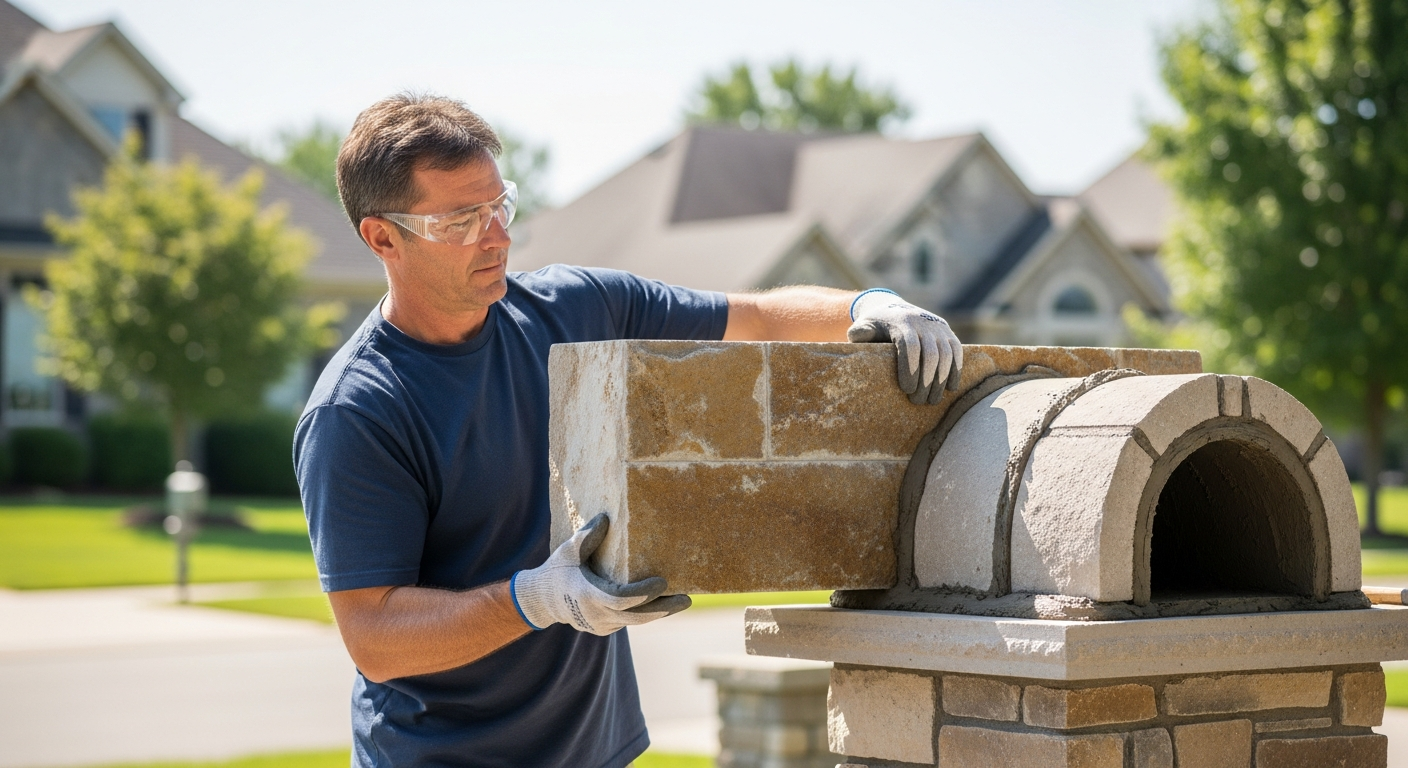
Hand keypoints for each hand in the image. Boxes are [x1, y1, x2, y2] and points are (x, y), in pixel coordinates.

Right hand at [511, 514, 690, 634]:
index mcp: (590, 596)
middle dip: (664, 609)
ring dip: (658, 611)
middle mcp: (598, 615)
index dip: (644, 593)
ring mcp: (602, 625)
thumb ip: (587, 536)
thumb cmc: (556, 572)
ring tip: (681, 599)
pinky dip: (644, 612)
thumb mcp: (568, 551)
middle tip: (687, 599)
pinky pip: (629, 621)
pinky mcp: (604, 629)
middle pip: (638, 617)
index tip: (663, 582)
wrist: (541, 601)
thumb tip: (606, 518)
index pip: (623, 599)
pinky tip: (661, 602)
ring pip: (636, 621)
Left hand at [847, 290, 963, 404]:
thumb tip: (858, 341)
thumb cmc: (876, 324)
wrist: (894, 307)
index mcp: (902, 322)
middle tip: (918, 401)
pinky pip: (957, 352)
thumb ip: (860, 334)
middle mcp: (923, 323)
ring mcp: (938, 327)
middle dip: (926, 381)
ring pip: (946, 355)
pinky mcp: (948, 332)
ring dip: (941, 380)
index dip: (910, 369)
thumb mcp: (863, 326)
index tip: (907, 390)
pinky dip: (955, 370)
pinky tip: (950, 388)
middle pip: (931, 354)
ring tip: (933, 400)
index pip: (910, 346)